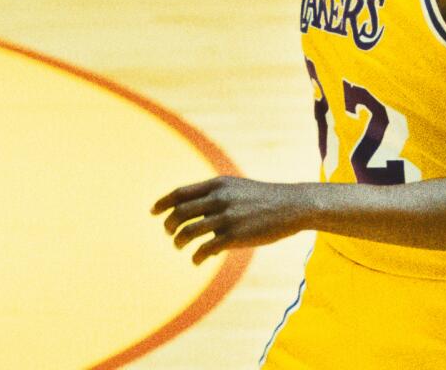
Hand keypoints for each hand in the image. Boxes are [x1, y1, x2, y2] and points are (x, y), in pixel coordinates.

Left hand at [151, 176, 311, 264]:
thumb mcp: (238, 189)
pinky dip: (196, 256)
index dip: (163, 203)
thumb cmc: (265, 198)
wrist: (292, 206)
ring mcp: (226, 217)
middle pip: (179, 213)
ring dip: (178, 241)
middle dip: (169, 225)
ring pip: (187, 232)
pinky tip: (197, 260)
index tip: (153, 212)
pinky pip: (205, 249)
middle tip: (169, 233)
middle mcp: (219, 198)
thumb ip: (215, 197)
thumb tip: (195, 215)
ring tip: (180, 246)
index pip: (180, 193)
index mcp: (218, 184)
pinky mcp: (234, 236)